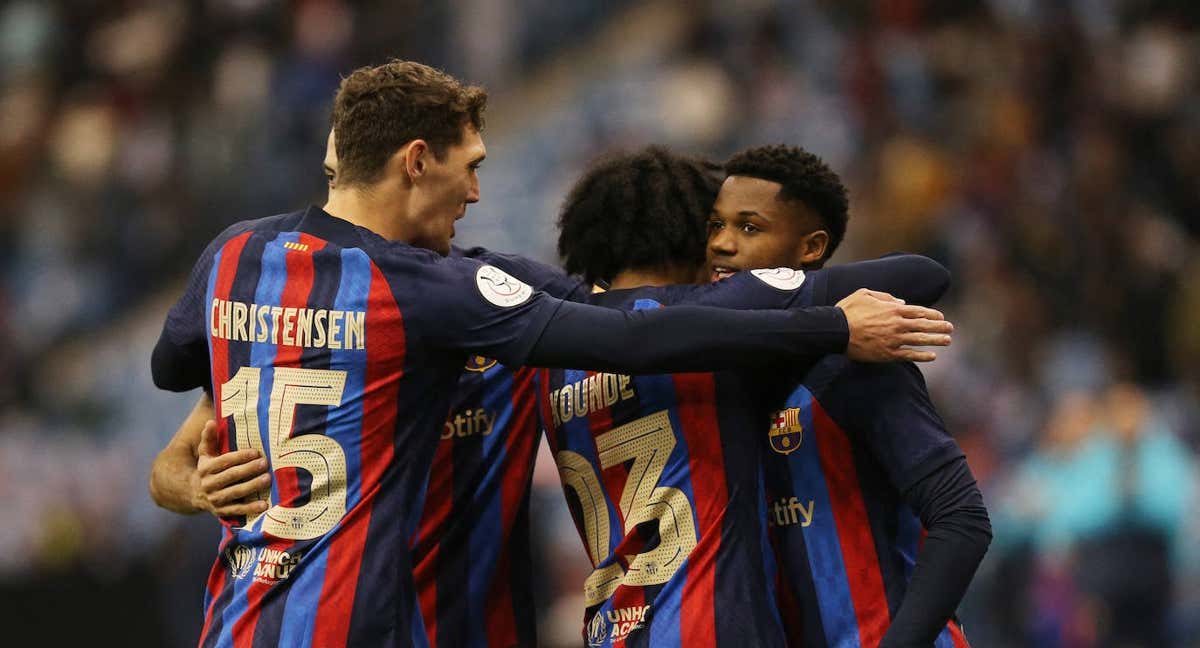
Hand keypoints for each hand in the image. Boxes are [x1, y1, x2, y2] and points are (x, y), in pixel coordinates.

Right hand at [191, 420, 270, 517]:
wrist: (193, 494)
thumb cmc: (207, 469)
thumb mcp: (205, 453)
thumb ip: (209, 438)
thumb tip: (211, 421)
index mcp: (205, 468)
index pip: (224, 461)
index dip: (239, 457)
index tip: (255, 452)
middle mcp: (209, 484)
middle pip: (231, 476)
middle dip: (248, 469)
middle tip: (265, 463)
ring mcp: (215, 499)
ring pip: (235, 492)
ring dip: (251, 486)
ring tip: (267, 479)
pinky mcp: (221, 512)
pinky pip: (237, 510)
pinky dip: (250, 508)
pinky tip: (264, 505)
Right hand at [837, 288, 952, 361]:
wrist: (836, 331)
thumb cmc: (848, 311)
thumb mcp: (864, 294)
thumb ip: (885, 296)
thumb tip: (901, 302)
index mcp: (892, 309)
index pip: (918, 311)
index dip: (932, 314)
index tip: (941, 316)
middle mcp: (897, 324)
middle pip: (924, 325)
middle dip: (939, 326)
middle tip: (950, 328)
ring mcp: (894, 340)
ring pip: (920, 339)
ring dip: (936, 340)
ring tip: (948, 341)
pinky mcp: (888, 354)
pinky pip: (909, 355)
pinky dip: (922, 356)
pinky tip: (932, 356)